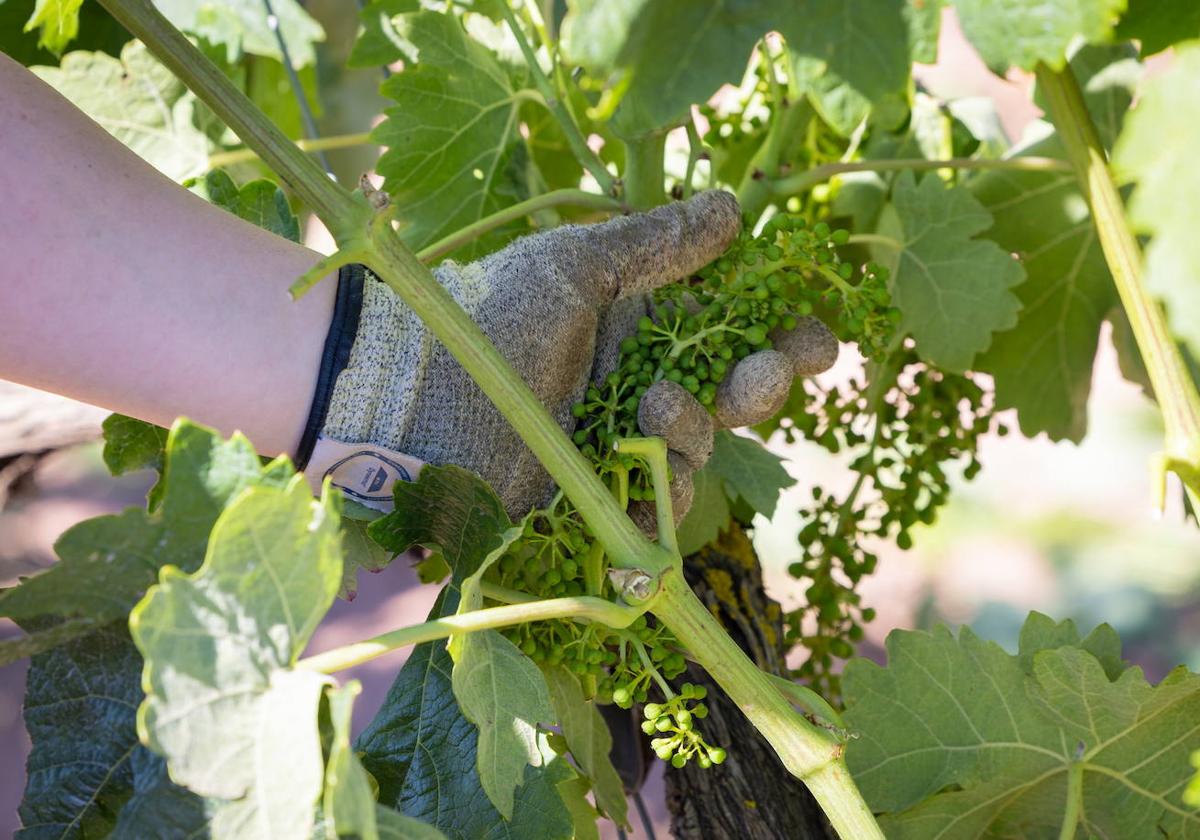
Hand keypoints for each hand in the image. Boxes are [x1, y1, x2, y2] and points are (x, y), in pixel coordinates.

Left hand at [317, 191, 836, 521]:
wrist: (411, 398)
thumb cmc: (490, 320)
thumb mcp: (572, 266)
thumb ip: (654, 245)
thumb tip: (731, 209)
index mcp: (639, 328)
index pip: (732, 335)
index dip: (781, 340)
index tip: (816, 341)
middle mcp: (635, 387)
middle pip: (731, 401)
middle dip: (760, 386)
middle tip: (761, 373)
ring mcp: (614, 451)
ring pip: (697, 455)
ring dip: (693, 428)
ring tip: (656, 404)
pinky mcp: (590, 506)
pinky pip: (652, 515)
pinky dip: (658, 497)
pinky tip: (644, 476)